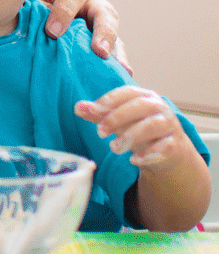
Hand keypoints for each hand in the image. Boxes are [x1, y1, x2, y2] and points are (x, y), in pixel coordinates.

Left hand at [33, 0, 129, 70]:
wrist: (32, 14)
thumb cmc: (25, 4)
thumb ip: (18, 2)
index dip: (63, 11)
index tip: (52, 33)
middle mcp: (89, 1)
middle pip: (102, 11)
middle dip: (102, 31)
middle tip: (98, 50)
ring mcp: (100, 21)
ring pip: (112, 30)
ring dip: (115, 48)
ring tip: (117, 66)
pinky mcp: (104, 39)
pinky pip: (115, 48)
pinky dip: (119, 61)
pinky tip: (124, 74)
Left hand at [74, 86, 191, 167]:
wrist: (167, 151)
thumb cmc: (139, 129)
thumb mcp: (118, 120)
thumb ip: (99, 114)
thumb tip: (78, 107)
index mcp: (144, 96)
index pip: (126, 93)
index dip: (109, 100)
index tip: (92, 110)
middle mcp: (159, 107)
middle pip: (139, 107)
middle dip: (117, 118)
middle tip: (99, 133)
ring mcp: (170, 125)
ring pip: (151, 126)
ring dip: (130, 137)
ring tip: (114, 148)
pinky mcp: (176, 144)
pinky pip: (164, 147)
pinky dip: (149, 154)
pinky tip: (134, 160)